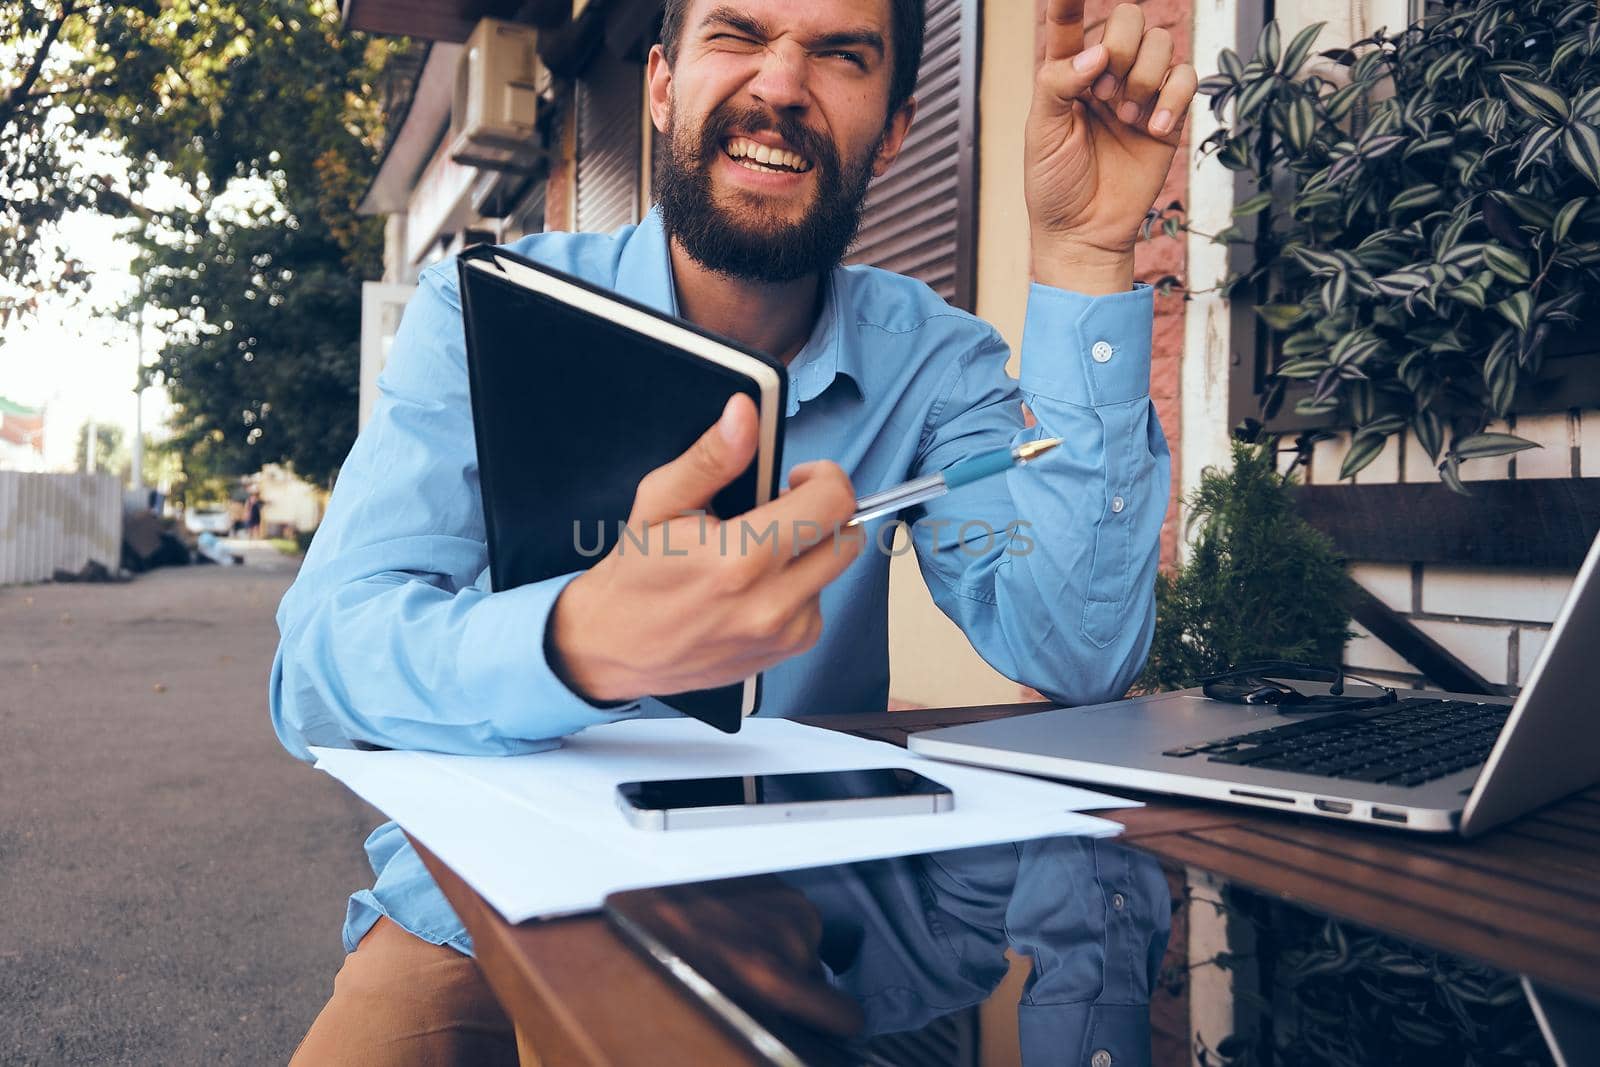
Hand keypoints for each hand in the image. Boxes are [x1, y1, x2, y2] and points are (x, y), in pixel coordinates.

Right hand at [547, 394, 861, 702]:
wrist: (616, 647)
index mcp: (742, 556)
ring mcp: (784, 632)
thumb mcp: (660, 502)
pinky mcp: (787, 651)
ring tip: (756, 555)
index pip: (833, 502)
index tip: (796, 479)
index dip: (824, 477)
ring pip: (833, 571)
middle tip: (778, 513)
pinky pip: (818, 604)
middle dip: (823, 514)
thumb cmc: (637, 573)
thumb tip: (745, 413)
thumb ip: (712, 457)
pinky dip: (798, 588)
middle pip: (849, 537)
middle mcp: (772, 600)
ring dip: (808, 553)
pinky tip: (755, 588)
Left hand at [1026, 0, 1198, 293]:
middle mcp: (1106, 73)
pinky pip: (1187, 77)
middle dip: (1123, 47)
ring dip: (1144, 77)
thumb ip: (1059, 82)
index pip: (1068, 22)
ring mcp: (1140, 91)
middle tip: (1104, 93)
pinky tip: (1153, 127)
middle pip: (1131, 18)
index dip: (1069, 0)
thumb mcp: (1042, 131)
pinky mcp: (1168, 114)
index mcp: (1067, 71)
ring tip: (1124, 117)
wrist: (1084, 231)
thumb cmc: (1055, 183)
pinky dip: (1173, 98)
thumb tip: (1097, 51)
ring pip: (1162, 43)